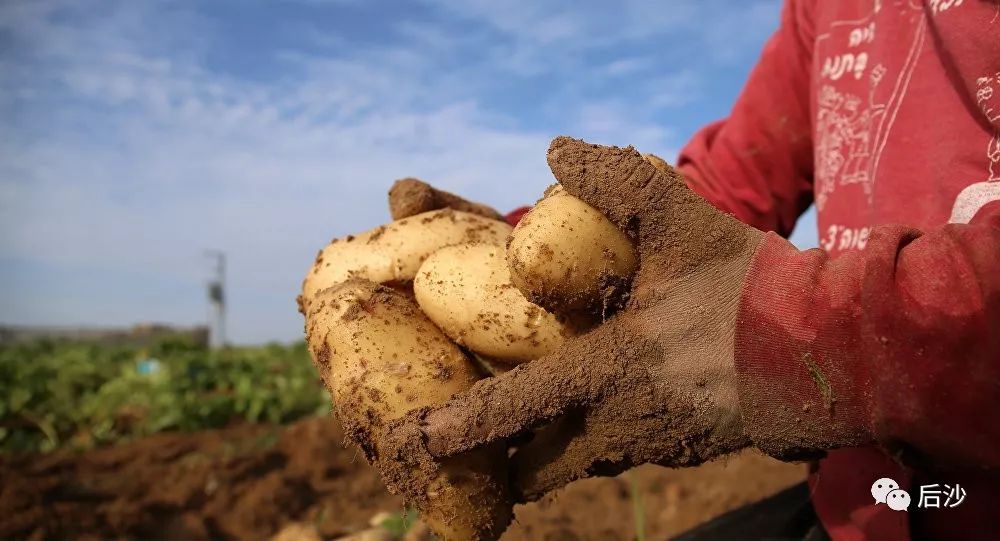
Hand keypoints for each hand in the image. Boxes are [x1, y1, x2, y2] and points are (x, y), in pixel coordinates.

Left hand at [384, 137, 765, 502]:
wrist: (838, 351)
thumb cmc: (755, 291)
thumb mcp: (686, 223)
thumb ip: (621, 183)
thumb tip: (558, 150)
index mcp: (613, 370)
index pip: (521, 408)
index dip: (467, 427)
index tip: (424, 442)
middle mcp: (627, 421)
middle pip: (544, 462)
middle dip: (507, 462)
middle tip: (478, 450)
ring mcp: (659, 443)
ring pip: (584, 460)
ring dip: (553, 450)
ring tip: (527, 439)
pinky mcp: (687, 449)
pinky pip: (626, 450)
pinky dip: (601, 439)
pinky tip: (604, 411)